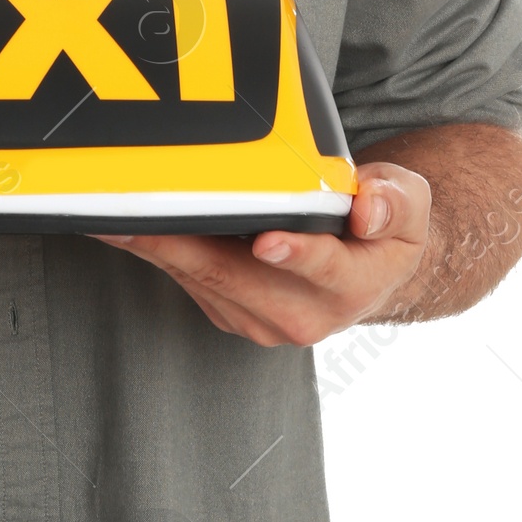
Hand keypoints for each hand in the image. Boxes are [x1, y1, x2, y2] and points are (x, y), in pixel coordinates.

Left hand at [94, 160, 430, 345]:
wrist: (366, 270)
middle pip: (235, 276)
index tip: (267, 242)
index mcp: (349, 285)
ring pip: (200, 279)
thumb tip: (369, 208)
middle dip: (184, 244)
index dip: (294, 255)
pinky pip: (187, 280)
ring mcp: (259, 319)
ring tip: (112, 214)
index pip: (322, 270)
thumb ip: (395, 202)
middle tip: (137, 213)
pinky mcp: (227, 311)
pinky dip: (157, 251)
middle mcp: (302, 314)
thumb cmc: (381, 229)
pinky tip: (126, 224)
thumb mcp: (409, 204)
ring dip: (155, 247)